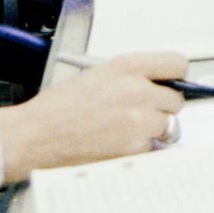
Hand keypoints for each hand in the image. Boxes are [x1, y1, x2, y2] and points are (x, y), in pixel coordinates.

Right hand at [0, 51, 185, 182]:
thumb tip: (158, 85)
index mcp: (127, 67)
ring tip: (122, 129)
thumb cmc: (58, 108)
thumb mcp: (97, 75)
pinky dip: (139, 148)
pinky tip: (115, 143)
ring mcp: (138, 121)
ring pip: (167, 125)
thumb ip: (131, 77)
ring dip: (152, 129)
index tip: (173, 83)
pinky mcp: (135, 147)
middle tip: (142, 112)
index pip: (177, 64)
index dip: (176, 76)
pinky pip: (152, 147)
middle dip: (163, 107)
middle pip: (177, 99)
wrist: (35, 136)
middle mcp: (137, 91)